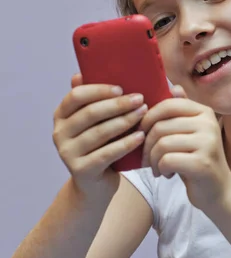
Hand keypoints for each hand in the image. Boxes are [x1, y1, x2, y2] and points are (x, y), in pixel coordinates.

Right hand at [52, 73, 147, 197]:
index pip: (76, 96)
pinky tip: (141, 136)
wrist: (95, 185)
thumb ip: (95, 100)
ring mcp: (68, 153)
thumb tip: (86, 71)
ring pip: (99, 132)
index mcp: (61, 116)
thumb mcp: (96, 123)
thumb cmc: (100, 146)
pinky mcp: (81, 170)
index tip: (121, 88)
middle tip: (140, 99)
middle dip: (118, 105)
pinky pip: (107, 153)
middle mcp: (59, 134)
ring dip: (125, 121)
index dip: (98, 90)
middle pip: (90, 113)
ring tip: (144, 114)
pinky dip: (126, 143)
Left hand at [139, 85, 230, 210]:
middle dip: (146, 145)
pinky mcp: (203, 163)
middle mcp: (208, 123)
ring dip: (152, 159)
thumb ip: (182, 112)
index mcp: (204, 112)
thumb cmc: (197, 161)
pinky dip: (160, 169)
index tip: (142, 134)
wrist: (218, 191)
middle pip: (160, 126)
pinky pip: (167, 160)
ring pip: (162, 143)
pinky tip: (166, 175)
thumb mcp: (189, 134)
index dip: (148, 119)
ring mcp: (208, 143)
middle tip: (147, 159)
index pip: (167, 105)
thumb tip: (174, 87)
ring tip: (157, 168)